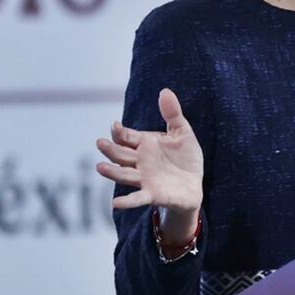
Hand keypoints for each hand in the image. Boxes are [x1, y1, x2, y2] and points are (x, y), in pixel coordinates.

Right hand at [95, 88, 204, 214]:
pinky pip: (137, 198)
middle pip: (121, 155)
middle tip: (100, 142)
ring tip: (99, 167)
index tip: (115, 126)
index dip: (120, 132)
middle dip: (110, 149)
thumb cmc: (185, 158)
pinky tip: (115, 203)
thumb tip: (165, 91)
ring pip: (124, 174)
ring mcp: (144, 178)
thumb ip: (173, 113)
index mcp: (144, 145)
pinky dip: (127, 201)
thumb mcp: (182, 132)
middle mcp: (140, 161)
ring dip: (112, 171)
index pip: (127, 137)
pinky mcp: (152, 194)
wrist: (194, 184)